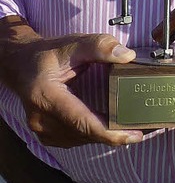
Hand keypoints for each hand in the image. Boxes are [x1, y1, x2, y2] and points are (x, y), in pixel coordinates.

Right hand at [0, 17, 142, 147]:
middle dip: (114, 134)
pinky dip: (94, 134)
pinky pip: (75, 138)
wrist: (23, 64)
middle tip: (143, 129)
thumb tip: (127, 56)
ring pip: (80, 139)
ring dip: (105, 136)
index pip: (81, 121)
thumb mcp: (74, 43)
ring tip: (132, 128)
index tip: (133, 135)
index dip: (109, 132)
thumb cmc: (49, 53)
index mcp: (46, 96)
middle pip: (84, 134)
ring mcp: (42, 130)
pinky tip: (111, 126)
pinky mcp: (47, 134)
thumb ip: (100, 46)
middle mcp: (41, 118)